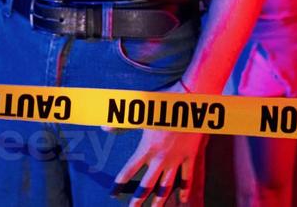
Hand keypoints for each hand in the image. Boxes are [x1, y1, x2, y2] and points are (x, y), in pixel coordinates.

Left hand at [106, 81, 203, 205]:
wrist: (192, 100)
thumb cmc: (165, 103)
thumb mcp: (140, 111)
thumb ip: (121, 122)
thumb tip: (103, 128)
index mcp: (147, 148)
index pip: (129, 170)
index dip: (120, 183)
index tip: (113, 193)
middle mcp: (161, 158)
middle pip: (147, 184)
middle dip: (139, 199)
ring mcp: (177, 159)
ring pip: (167, 185)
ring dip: (160, 199)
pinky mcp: (190, 156)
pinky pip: (187, 177)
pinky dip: (185, 189)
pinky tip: (183, 201)